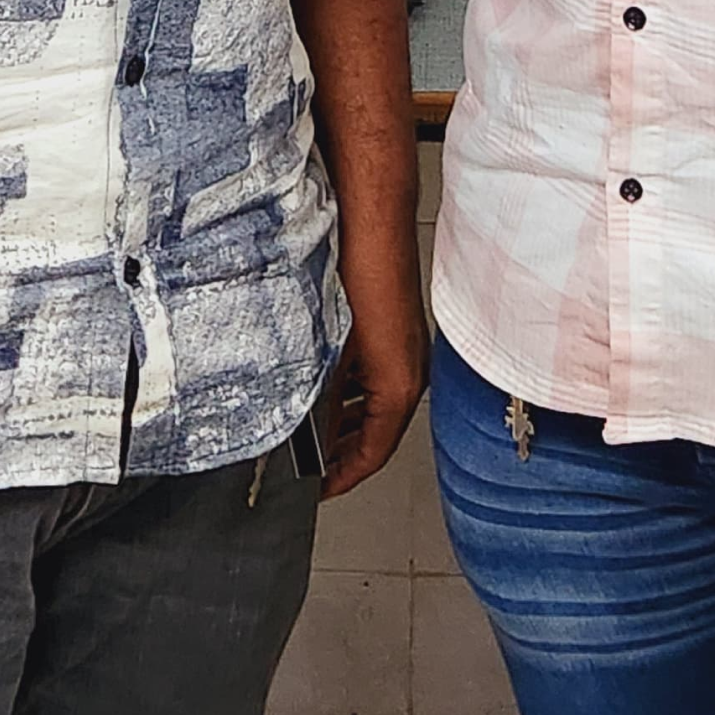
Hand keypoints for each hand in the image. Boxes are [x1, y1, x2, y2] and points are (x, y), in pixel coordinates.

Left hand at [322, 240, 429, 499]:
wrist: (373, 224)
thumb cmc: (361, 277)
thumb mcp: (330, 354)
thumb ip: (318, 402)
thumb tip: (303, 437)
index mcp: (400, 387)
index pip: (373, 454)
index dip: (342, 477)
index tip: (319, 491)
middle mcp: (411, 372)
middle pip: (378, 432)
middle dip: (344, 453)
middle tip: (312, 469)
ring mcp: (407, 349)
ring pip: (375, 403)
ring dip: (347, 420)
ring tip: (312, 433)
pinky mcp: (397, 328)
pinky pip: (376, 375)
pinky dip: (352, 391)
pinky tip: (324, 385)